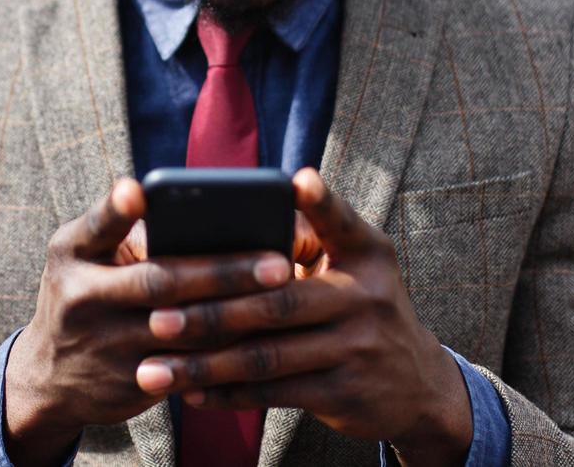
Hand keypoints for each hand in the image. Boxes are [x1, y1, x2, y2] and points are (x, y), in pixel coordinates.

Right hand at [4, 179, 292, 465]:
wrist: (49, 378)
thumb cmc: (86, 293)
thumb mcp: (85, 256)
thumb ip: (127, 233)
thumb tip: (208, 213)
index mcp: (72, 253)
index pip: (96, 226)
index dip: (116, 210)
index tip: (138, 190)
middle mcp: (80, 298)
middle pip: (158, 282)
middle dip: (222, 272)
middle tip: (277, 263)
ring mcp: (103, 346)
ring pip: (181, 329)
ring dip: (236, 313)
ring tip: (283, 296)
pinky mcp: (125, 384)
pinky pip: (186, 367)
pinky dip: (225, 351)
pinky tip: (264, 335)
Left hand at [134, 168, 472, 466]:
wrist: (419, 385)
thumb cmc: (364, 308)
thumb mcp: (358, 267)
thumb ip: (313, 240)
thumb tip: (234, 221)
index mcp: (367, 252)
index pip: (341, 222)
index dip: (321, 202)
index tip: (299, 180)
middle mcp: (366, 296)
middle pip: (277, 302)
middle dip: (211, 312)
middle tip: (156, 316)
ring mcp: (357, 347)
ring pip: (267, 356)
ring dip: (204, 364)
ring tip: (155, 368)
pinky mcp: (345, 392)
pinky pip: (274, 393)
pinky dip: (228, 393)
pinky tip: (190, 391)